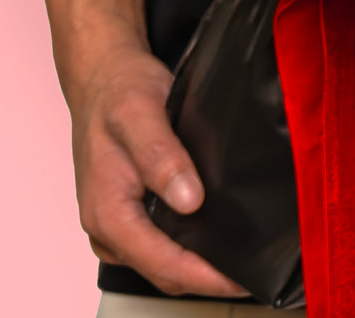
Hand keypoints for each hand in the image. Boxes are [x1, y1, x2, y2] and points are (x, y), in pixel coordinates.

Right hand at [66, 40, 248, 297]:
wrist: (102, 74)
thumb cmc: (119, 89)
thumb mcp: (141, 113)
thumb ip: (162, 157)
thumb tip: (188, 201)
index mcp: (108, 211)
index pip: (161, 262)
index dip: (204, 276)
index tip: (240, 279)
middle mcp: (107, 225)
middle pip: (162, 271)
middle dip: (207, 279)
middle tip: (253, 274)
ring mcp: (116, 222)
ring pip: (160, 261)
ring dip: (197, 267)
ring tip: (240, 260)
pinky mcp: (127, 211)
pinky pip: (157, 242)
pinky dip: (186, 248)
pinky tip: (215, 235)